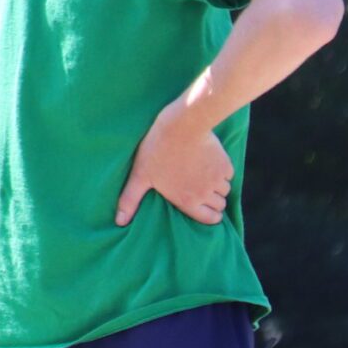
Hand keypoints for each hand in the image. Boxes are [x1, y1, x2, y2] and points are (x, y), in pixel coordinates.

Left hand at [117, 101, 232, 225]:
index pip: (211, 219)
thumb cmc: (157, 150)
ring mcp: (218, 180)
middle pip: (219, 205)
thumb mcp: (140, 175)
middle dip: (211, 199)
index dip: (209, 215)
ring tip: (199, 172)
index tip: (203, 207)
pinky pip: (228, 174)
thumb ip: (130, 200)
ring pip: (224, 189)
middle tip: (197, 187)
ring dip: (216, 184)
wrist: (180, 126)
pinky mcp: (226, 165)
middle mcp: (206, 194)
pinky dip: (221, 170)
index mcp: (187, 201)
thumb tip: (119, 222)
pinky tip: (206, 160)